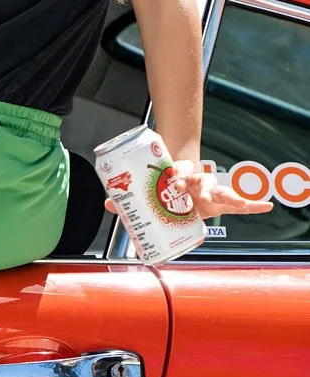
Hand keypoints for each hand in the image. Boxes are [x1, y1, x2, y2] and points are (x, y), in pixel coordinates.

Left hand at [103, 159, 274, 218]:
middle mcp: (197, 181)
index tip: (175, 178)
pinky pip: (240, 204)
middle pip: (203, 180)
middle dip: (203, 186)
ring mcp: (210, 191)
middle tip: (201, 194)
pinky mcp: (221, 202)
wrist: (181, 177)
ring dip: (228, 196)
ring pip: (221, 191)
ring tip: (236, 203)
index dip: (179, 173)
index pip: (181, 171)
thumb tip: (109, 203)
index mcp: (180, 176)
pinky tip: (267, 206)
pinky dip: (254, 204)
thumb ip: (131, 199)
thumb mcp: (149, 192)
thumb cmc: (165, 187)